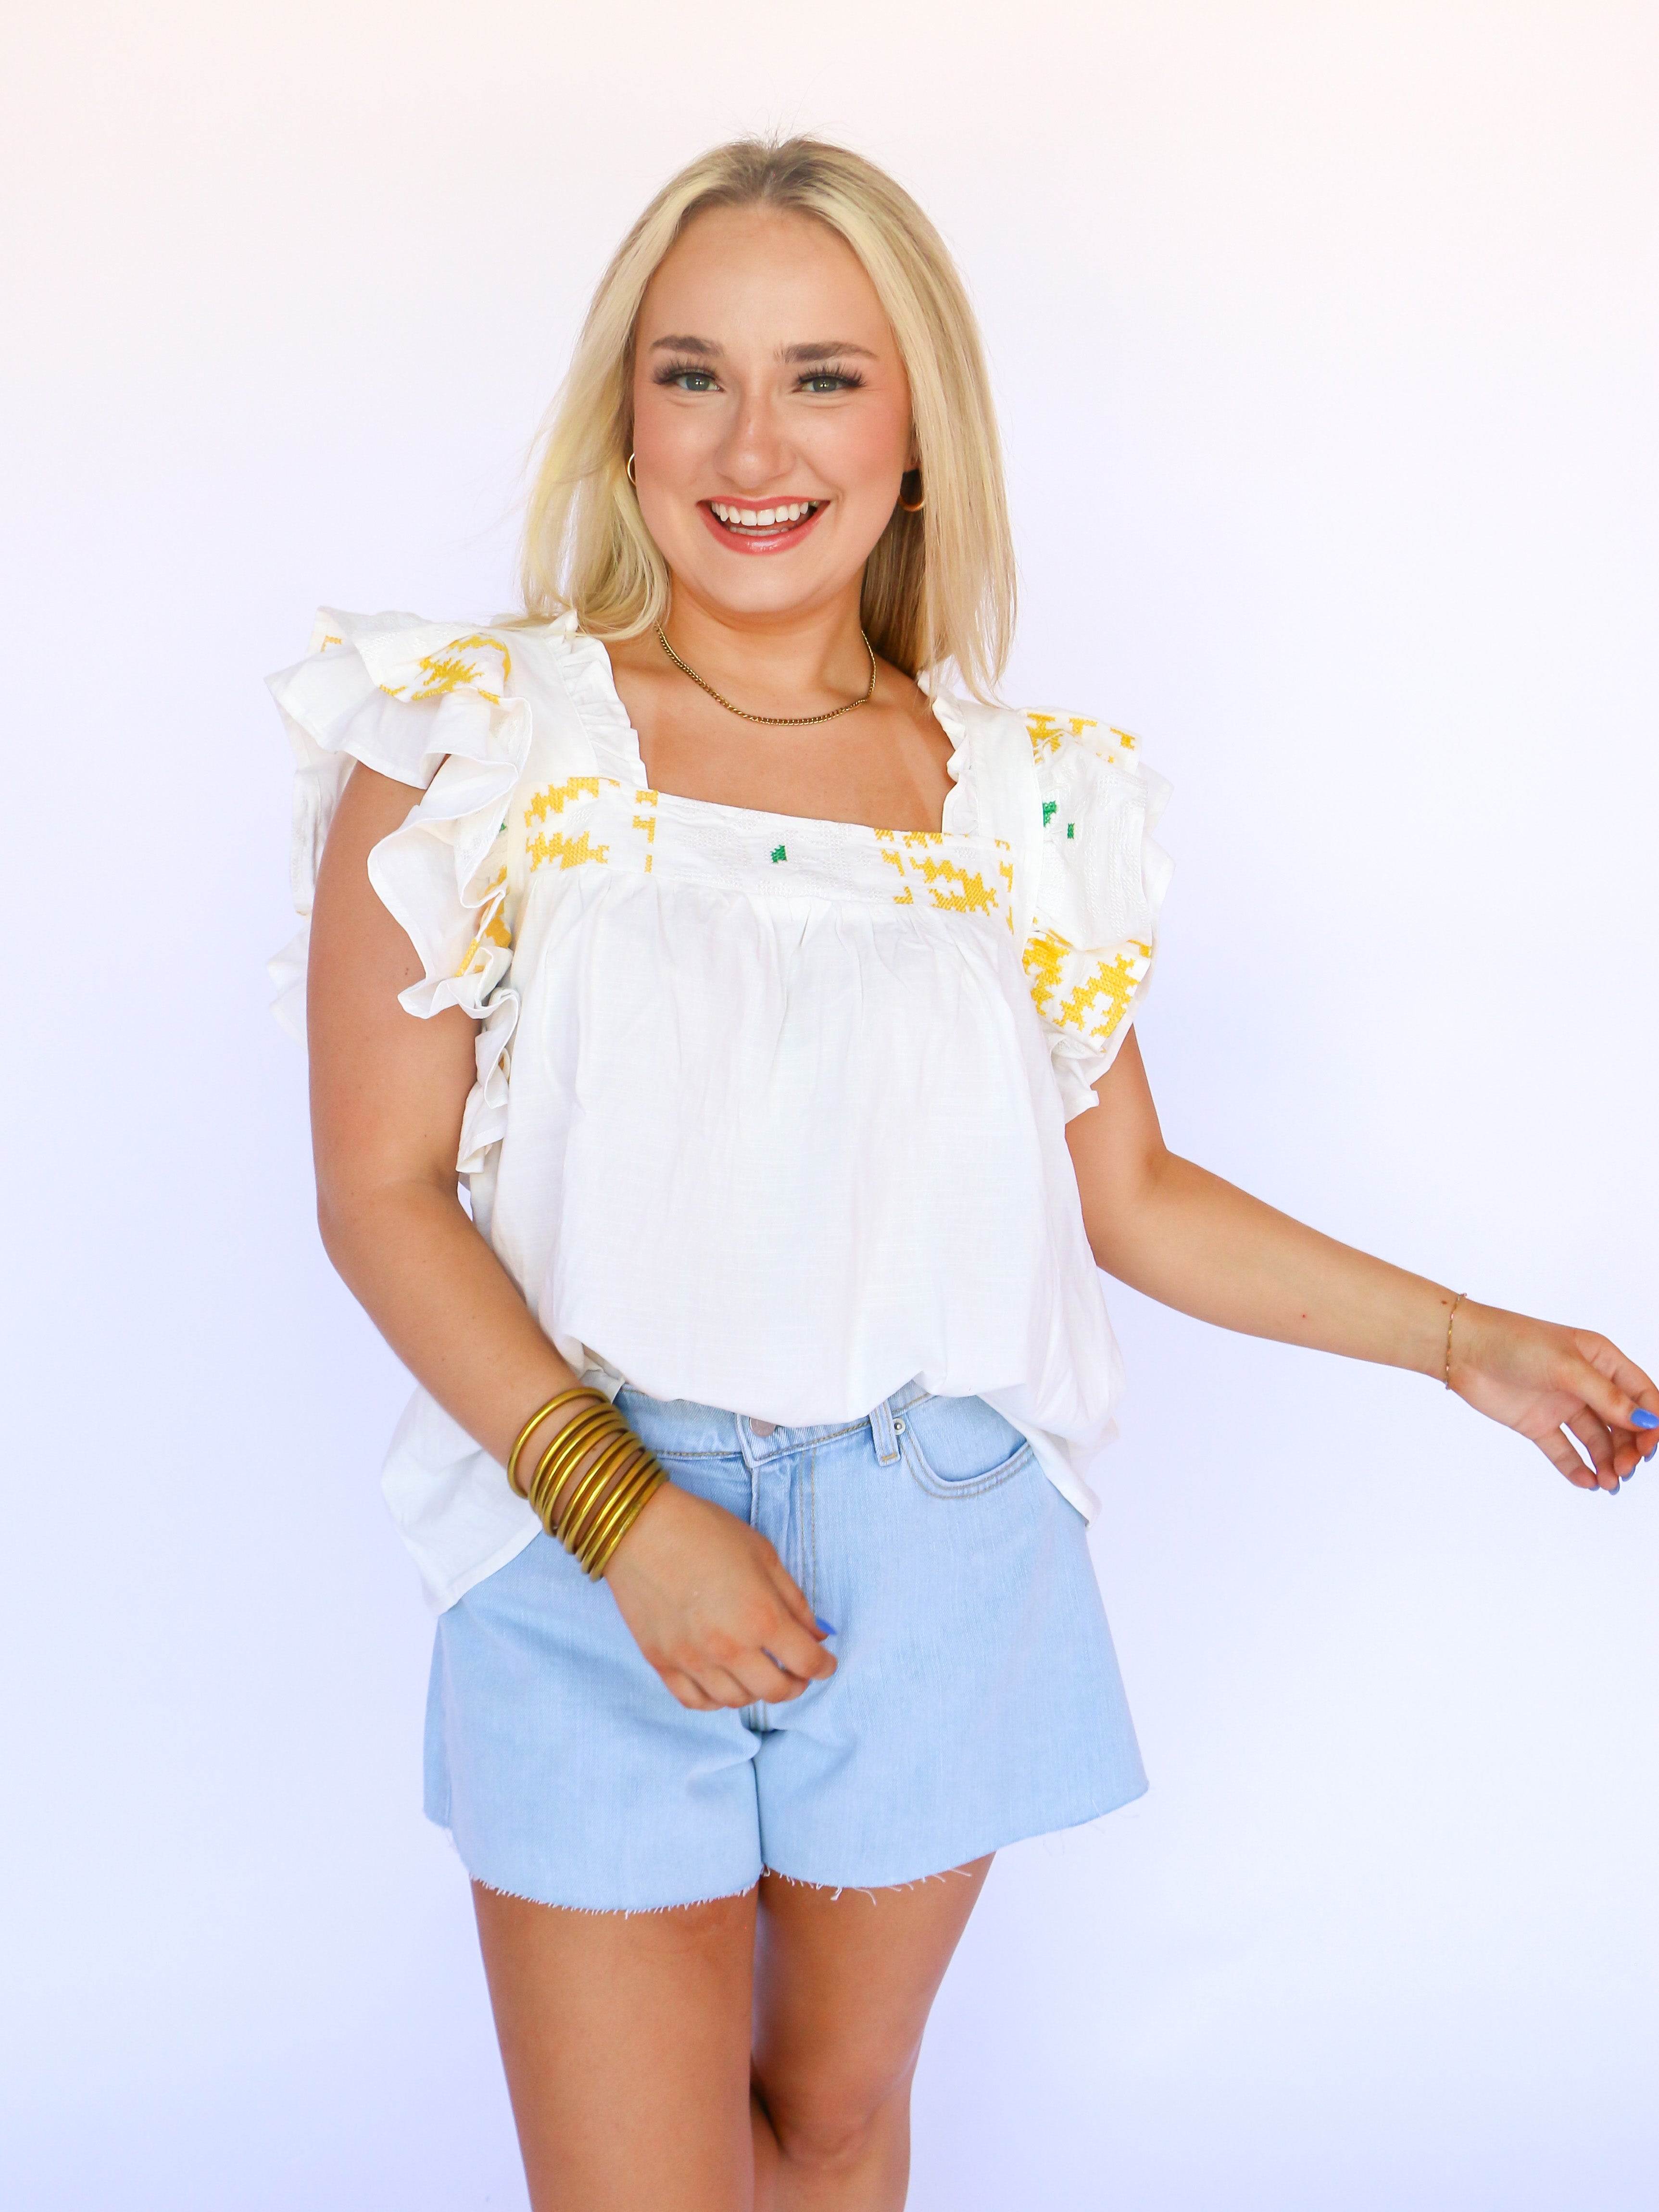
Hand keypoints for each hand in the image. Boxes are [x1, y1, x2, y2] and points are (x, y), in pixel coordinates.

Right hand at [601, 1481, 836, 1708]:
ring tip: (759, 1672)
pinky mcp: (662, 1663)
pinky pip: (695, 1701)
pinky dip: (715, 1699)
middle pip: (776, 1691)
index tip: (825, 1661)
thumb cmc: (705, 1531)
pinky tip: (723, 1682)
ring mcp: (693, 1660)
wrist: (640, 1528)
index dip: (823, 1665)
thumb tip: (816, 1634)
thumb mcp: (763, 1554)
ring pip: (736, 1701)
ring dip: (756, 1691)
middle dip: (795, 1684)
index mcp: (761, 1617)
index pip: (806, 1662)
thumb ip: (793, 1600)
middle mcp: (729, 1648)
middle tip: (796, 1671)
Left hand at [1451, 1301, 1657, 1490]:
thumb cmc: (1515, 1342)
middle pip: (1621, 1422)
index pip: (1640, 1394)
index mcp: (1601, 1360)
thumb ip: (1605, 1396)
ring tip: (1609, 1482)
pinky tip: (1588, 1483)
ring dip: (1606, 1461)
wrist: (1462, 1350)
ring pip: (1595, 1440)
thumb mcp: (1567, 1367)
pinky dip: (1576, 1467)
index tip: (1652, 1446)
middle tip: (1626, 1469)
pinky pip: (1564, 1450)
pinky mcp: (1538, 1423)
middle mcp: (1586, 1383)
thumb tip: (1646, 1421)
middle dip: (1629, 1447)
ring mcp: (1562, 1404)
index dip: (1652, 1420)